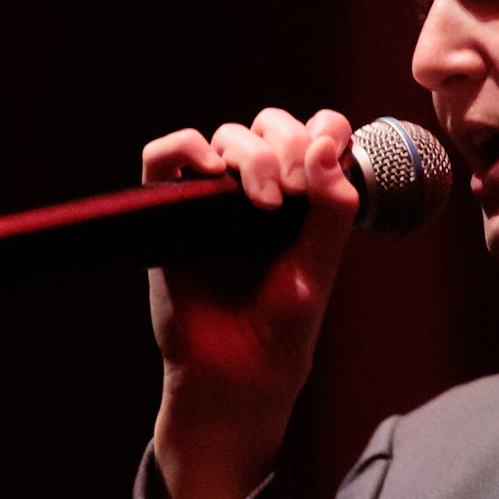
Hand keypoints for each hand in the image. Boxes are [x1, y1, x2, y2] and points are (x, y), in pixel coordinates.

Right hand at [142, 107, 358, 498]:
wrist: (236, 374)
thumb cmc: (282, 326)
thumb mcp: (321, 264)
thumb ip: (333, 207)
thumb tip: (327, 144)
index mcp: (301, 195)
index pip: (314, 132)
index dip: (325, 128)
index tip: (334, 151)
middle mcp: (257, 188)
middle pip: (270, 124)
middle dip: (289, 144)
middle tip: (295, 191)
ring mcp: (212, 196)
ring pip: (227, 135)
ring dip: (254, 156)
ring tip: (267, 203)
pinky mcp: (169, 210)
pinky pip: (164, 156)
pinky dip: (185, 147)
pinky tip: (215, 174)